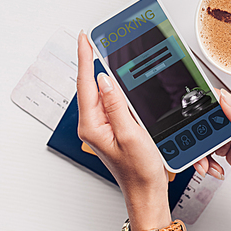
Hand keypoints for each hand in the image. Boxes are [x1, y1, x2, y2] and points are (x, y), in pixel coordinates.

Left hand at [76, 31, 169, 230]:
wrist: (146, 191)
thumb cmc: (139, 170)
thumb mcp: (130, 134)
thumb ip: (116, 105)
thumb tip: (104, 79)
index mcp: (92, 125)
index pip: (85, 84)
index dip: (84, 58)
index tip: (85, 38)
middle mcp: (92, 124)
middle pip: (89, 85)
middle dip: (91, 60)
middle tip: (97, 38)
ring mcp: (100, 126)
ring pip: (99, 92)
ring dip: (102, 72)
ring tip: (106, 51)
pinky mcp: (110, 127)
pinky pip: (109, 101)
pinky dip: (112, 87)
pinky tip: (118, 78)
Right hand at [200, 89, 230, 210]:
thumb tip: (224, 97)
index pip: (215, 101)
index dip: (200, 110)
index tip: (194, 126)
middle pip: (203, 122)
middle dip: (195, 138)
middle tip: (200, 153)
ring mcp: (229, 136)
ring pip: (201, 138)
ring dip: (200, 154)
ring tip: (207, 166)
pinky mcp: (225, 149)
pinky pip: (205, 152)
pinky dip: (205, 162)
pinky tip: (214, 169)